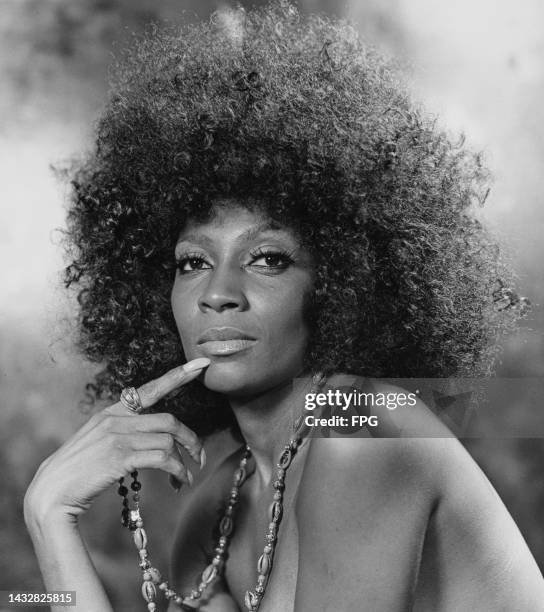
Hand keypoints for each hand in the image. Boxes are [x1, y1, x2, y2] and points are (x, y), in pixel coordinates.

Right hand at [24, 358, 210, 525]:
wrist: (50, 494)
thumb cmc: (77, 471)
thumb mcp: (98, 440)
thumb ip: (123, 431)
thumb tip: (155, 437)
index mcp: (112, 411)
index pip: (151, 388)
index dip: (179, 376)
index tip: (202, 363)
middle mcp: (116, 418)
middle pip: (169, 420)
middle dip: (191, 439)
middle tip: (200, 457)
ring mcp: (117, 436)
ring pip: (169, 441)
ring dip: (184, 461)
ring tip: (186, 477)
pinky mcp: (119, 457)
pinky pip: (162, 458)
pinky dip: (178, 471)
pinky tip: (180, 482)